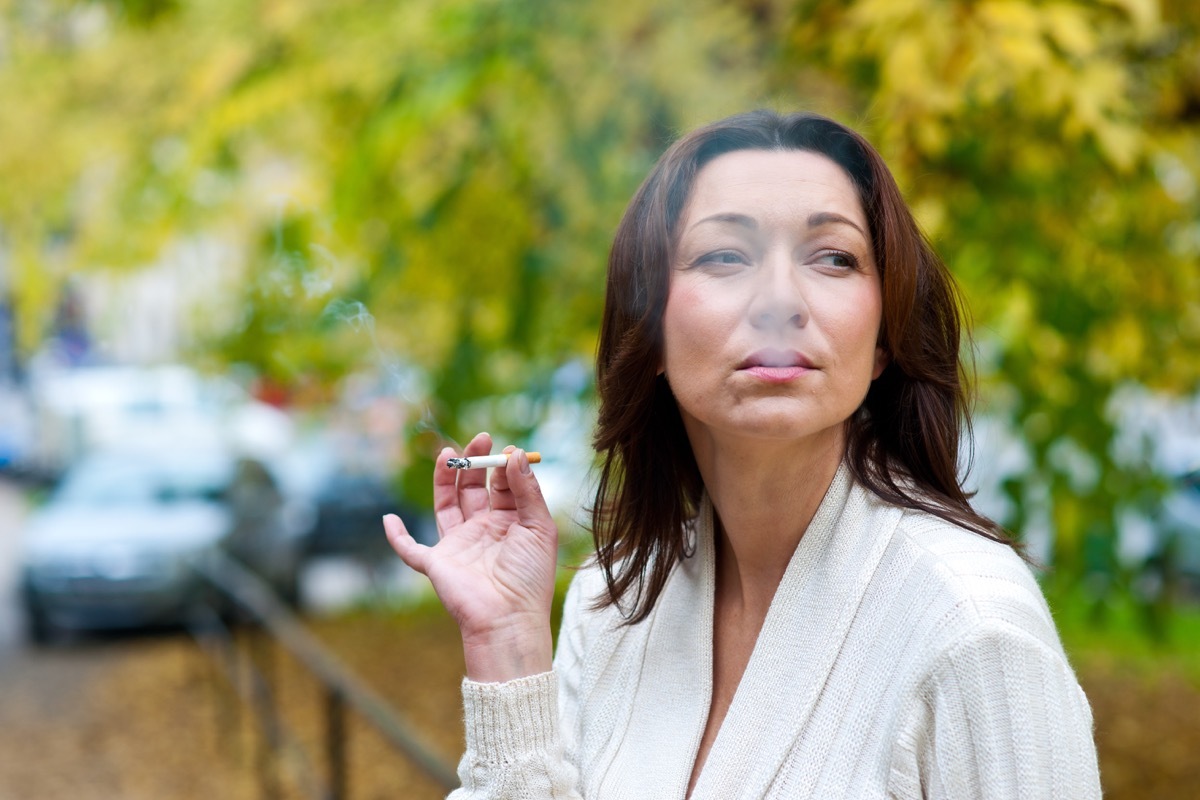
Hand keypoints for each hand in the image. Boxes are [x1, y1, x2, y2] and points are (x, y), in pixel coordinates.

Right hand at [383, 432, 557, 680]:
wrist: (509, 619)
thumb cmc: (530, 577)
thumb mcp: (538, 527)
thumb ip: (527, 490)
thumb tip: (514, 454)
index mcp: (511, 525)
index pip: (504, 487)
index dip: (504, 467)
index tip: (507, 450)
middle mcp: (483, 532)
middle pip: (474, 490)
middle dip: (475, 464)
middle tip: (480, 439)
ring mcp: (458, 547)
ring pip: (446, 506)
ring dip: (443, 481)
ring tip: (448, 454)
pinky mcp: (436, 564)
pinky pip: (409, 550)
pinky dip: (396, 536)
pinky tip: (388, 518)